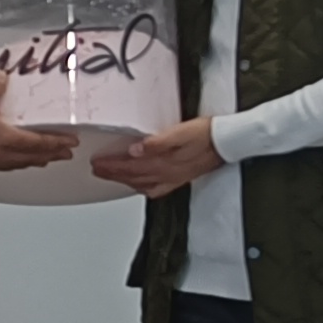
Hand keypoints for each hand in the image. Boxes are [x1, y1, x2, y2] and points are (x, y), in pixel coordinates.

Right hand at [0, 77, 77, 173]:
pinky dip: (20, 162)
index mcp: (8, 139)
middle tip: (66, 153)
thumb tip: (2, 77)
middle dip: (53, 154)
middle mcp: (4, 154)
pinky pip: (9, 165)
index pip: (41, 142)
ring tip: (45, 158)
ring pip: (23, 164)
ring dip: (38, 160)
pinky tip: (15, 159)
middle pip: (36, 157)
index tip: (71, 141)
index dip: (58, 141)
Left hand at [90, 115, 224, 195]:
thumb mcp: (180, 132)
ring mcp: (173, 178)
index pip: (130, 167)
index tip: (97, 163)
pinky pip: (156, 189)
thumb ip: (157, 143)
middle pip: (132, 178)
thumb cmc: (205, 134)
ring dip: (123, 181)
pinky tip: (138, 185)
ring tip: (110, 176)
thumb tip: (135, 150)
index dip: (112, 166)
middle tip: (96, 170)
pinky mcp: (179, 178)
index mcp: (164, 163)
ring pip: (141, 184)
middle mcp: (167, 174)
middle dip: (112, 174)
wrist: (227, 141)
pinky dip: (142, 188)